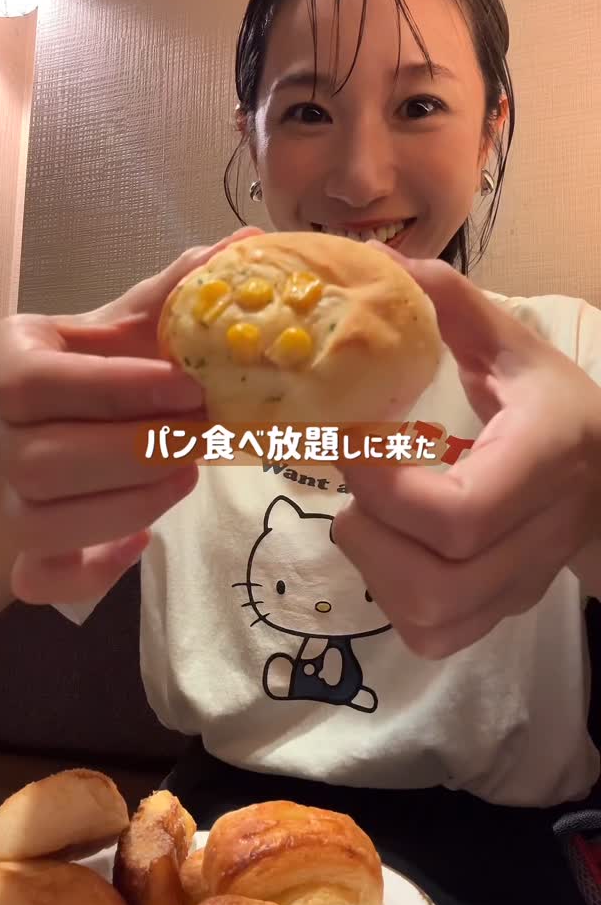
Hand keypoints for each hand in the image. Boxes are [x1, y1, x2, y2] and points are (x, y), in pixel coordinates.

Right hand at [0, 227, 262, 604]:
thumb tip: (246, 244)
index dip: (115, 390)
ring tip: (188, 478)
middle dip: (133, 454)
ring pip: (42, 521)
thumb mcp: (136, 325)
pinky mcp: (26, 550)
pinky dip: (90, 573)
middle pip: (41, 460)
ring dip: (127, 505)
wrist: (63, 422)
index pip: (37, 382)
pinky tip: (141, 546)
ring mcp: (5, 494)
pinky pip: (40, 579)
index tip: (190, 389)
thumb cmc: (104, 365)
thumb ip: (178, 292)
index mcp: (5, 359)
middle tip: (200, 439)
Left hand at [333, 250, 600, 657]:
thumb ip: (455, 309)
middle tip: (354, 486)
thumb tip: (387, 266)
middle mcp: (539, 534)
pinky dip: (393, 601)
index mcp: (546, 458)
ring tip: (367, 517)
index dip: (388, 489)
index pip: (462, 512)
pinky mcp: (502, 611)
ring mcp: (521, 583)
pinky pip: (434, 638)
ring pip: (431, 621)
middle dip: (369, 535)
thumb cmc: (553, 410)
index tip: (350, 441)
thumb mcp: (517, 350)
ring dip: (374, 570)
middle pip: (438, 583)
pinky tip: (393, 552)